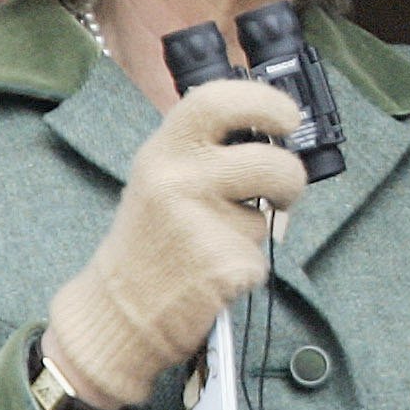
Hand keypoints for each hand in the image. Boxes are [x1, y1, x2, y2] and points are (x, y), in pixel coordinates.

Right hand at [40, 78, 309, 409]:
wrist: (118, 309)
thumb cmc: (150, 238)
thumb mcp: (161, 176)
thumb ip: (205, 150)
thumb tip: (273, 132)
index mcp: (164, 150)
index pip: (218, 100)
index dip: (265, 102)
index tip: (289, 117)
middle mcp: (179, 179)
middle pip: (272, 163)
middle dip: (291, 178)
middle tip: (283, 189)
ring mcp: (200, 224)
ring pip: (268, 216)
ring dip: (257, 230)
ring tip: (218, 240)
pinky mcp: (221, 267)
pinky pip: (259, 260)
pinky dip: (245, 270)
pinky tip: (211, 274)